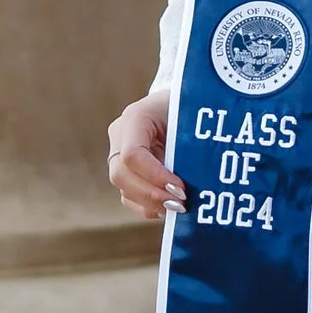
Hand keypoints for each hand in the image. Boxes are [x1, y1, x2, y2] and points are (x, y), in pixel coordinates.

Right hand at [105, 93, 186, 219]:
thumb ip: (188, 146)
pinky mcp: (126, 172)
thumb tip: (192, 184)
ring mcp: (119, 155)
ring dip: (153, 204)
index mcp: (135, 117)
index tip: (181, 189)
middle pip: (121, 175)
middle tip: (180, 204)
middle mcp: (120, 137)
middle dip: (151, 195)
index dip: (155, 176)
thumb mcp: (190, 121)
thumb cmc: (190, 110)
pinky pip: (130, 197)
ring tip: (180, 207)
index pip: (133, 154)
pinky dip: (151, 206)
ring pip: (124, 190)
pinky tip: (172, 205)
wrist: (182, 105)